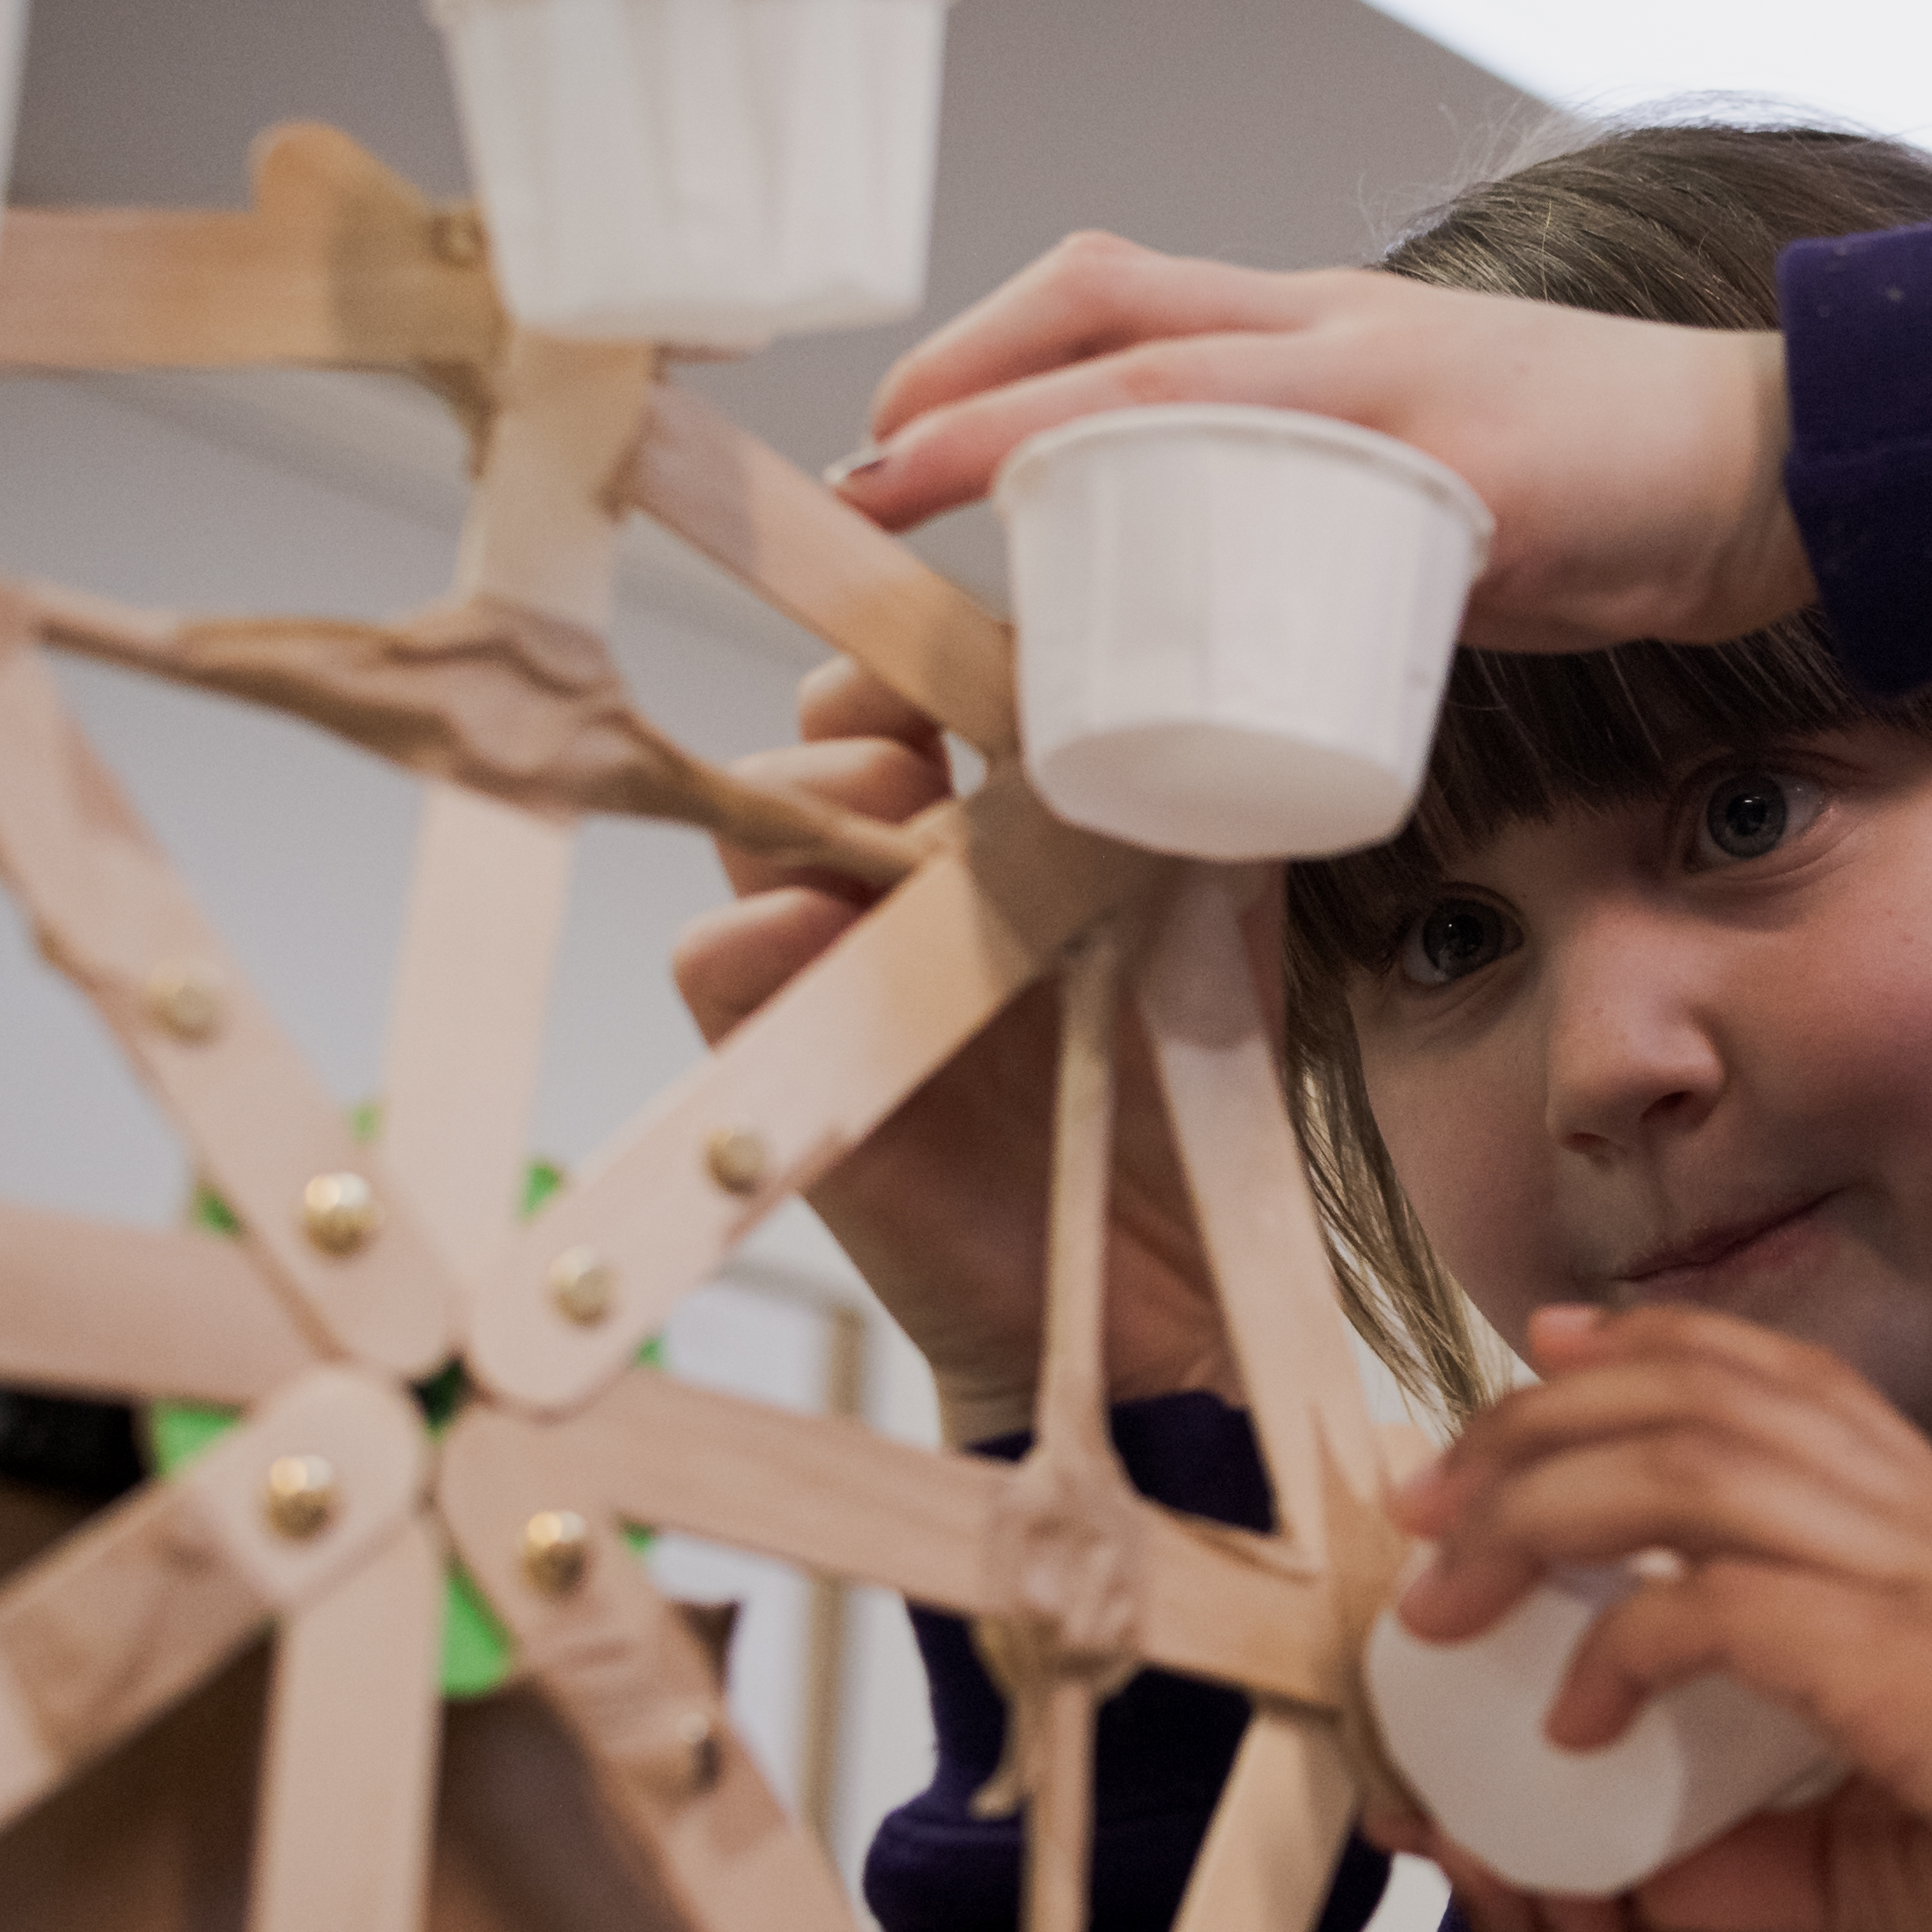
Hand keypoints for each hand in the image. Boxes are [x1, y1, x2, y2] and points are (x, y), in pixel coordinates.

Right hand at [669, 659, 1237, 1442]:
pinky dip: (754, 930)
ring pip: (753, 822)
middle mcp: (897, 881)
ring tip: (915, 856)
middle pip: (818, 732)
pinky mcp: (792, 1062)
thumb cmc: (1174, 1097)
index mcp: (989, 823)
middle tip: (954, 769)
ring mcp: (834, 966)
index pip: (917, 680)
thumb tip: (1220, 690)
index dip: (934, 644)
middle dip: (875, 715)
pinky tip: (822, 934)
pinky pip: (711, 959)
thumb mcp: (1217, 929)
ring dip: (824, 809)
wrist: (1154, 1288)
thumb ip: (1206, 812)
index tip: (1002, 661)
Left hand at [840, 232, 1810, 652]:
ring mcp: (1401, 398)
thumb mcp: (1417, 455)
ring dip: (1044, 450)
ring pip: (1182, 392)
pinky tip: (1161, 617)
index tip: (890, 429)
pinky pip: (1318, 510)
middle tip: (879, 475)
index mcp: (1318, 326)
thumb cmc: (1587, 476)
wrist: (1762, 466)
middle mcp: (1339, 335)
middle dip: (971, 389)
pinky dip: (1226, 554)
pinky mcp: (1474, 484)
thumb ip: (1315, 493)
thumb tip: (1206, 579)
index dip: (984, 347)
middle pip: (1113, 318)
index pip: (1115, 294)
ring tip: (957, 532)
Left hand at [1392, 1306, 1931, 1931]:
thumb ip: (1819, 1812)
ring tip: (1450, 1595)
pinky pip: (1709, 1611)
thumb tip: (1673, 1847)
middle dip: (1531, 1425)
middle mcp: (1914, 1515)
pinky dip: (1617, 1649)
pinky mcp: (1900, 1659)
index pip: (1770, 1375)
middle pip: (1685, 1391)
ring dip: (1533, 1514)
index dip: (1641, 1346)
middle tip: (1429, 1493)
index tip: (1545, 1355)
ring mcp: (1909, 1573)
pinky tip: (1575, 1723)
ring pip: (1672, 1464)